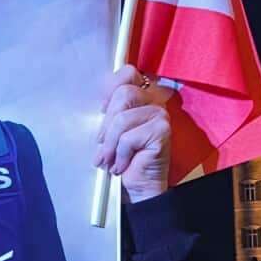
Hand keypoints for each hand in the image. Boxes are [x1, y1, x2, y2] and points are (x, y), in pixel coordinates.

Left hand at [94, 64, 172, 202]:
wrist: (135, 187)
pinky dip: (120, 155)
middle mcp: (154, 102)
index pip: (127, 74)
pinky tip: (122, 165)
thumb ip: (107, 113)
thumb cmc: (120, 158)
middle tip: (104, 146)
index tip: (102, 113)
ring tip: (109, 160)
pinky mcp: (162, 131)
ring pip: (122, 118)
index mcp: (140, 98)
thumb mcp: (108, 132)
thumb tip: (98, 102)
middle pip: (122, 95)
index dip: (110, 90)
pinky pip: (129, 137)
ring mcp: (160, 116)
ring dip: (110, 144)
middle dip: (106, 125)